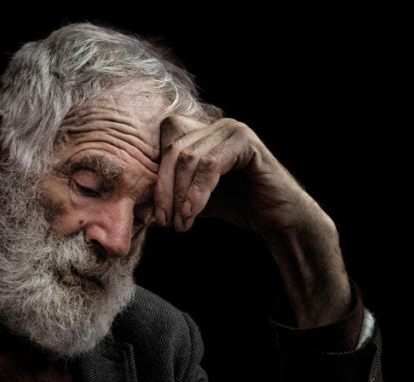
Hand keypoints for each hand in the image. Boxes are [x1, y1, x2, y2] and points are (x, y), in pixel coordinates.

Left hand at [155, 115, 330, 233]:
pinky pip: (209, 165)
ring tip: (182, 224)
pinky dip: (198, 192)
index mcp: (201, 132)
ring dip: (180, 196)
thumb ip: (169, 190)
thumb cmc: (235, 206)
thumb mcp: (191, 197)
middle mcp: (216, 124)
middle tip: (166, 223)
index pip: (164, 140)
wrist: (276, 217)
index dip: (156, 177)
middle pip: (172, 150)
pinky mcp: (246, 142)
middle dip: (164, 191)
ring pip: (188, 158)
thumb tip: (137, 198)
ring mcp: (232, 129)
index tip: (159, 215)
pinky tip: (194, 214)